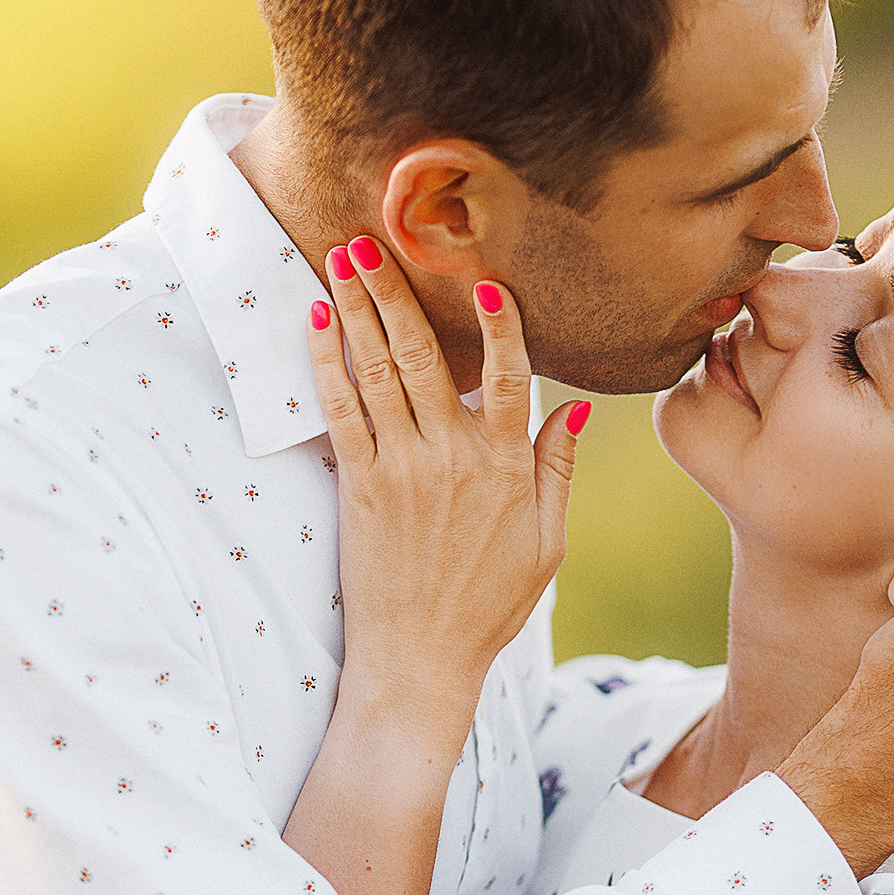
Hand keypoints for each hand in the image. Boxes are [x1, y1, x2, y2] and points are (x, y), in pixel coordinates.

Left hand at [309, 238, 583, 744]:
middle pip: (427, 354)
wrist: (421, 658)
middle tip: (374, 236)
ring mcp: (402, 468)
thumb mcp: (546, 543)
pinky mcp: (360, 486)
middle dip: (397, 290)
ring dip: (357, 308)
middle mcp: (453, 457)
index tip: (486, 279)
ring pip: (379, 370)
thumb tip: (578, 413)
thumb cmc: (488, 606)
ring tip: (341, 256)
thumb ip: (556, 472)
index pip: (511, 376)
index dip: (501, 324)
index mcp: (506, 467)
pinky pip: (341, 410)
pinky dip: (326, 362)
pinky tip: (315, 322)